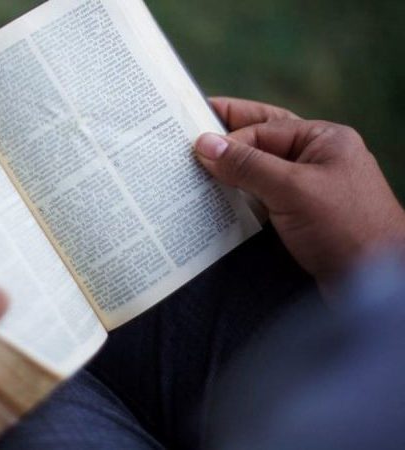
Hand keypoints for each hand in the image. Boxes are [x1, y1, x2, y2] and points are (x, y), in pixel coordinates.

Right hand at [195, 97, 404, 291]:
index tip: (194, 147)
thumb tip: (204, 144)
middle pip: (263, 139)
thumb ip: (247, 164)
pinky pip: (263, 196)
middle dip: (228, 135)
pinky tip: (220, 196)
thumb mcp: (291, 189)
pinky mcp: (300, 216)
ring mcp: (309, 188)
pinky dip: (240, 194)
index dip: (229, 137)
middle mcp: (316, 158)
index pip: (265, 129)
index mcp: (323, 139)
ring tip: (197, 163)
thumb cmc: (343, 227)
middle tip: (190, 127)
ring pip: (260, 169)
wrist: (376, 282)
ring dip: (232, 168)